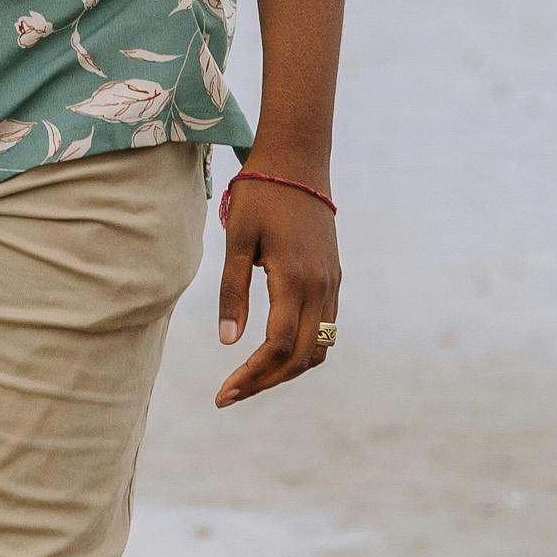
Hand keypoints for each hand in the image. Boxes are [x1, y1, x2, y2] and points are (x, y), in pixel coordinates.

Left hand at [213, 163, 341, 406]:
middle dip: (265, 381)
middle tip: (230, 395)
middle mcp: (321, 288)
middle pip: (301, 357)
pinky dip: (302, 350)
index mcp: (295, 279)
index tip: (223, 394)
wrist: (299, 161)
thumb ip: (232, 291)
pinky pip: (325, 329)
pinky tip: (275, 352)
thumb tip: (228, 341)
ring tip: (250, 379)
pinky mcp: (333, 278)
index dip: (252, 375)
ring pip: (319, 348)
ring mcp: (331, 284)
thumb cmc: (260, 195)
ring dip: (287, 370)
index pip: (278, 346)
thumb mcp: (237, 239)